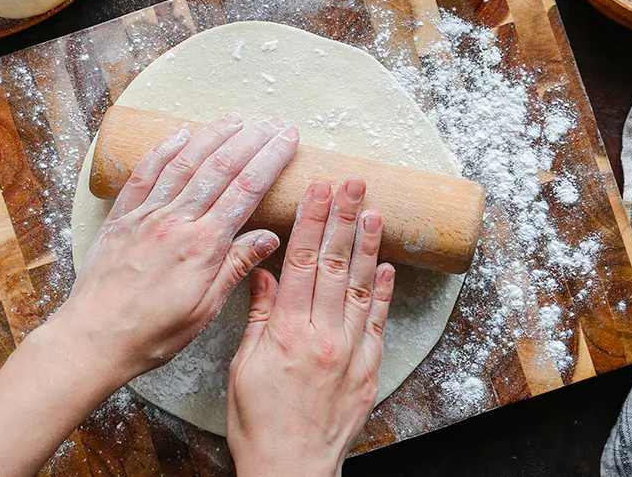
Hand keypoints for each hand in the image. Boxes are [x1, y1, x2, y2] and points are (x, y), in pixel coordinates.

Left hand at [51, 112, 299, 379]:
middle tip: (272, 122)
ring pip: (184, 163)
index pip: (246, 190)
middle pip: (220, 168)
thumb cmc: (151, 333)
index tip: (287, 139)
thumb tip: (269, 237)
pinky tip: (180, 134)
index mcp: (202, 246)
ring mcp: (146, 216)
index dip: (270, 159)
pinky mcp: (121, 218)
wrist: (93, 338)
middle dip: (250, 140)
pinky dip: (163, 150)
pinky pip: (145, 174)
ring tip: (235, 119)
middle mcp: (175, 221)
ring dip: (212, 136)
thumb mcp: (205, 310)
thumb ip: (235, 267)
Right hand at [227, 178, 394, 476]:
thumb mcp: (243, 368)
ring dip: (368, 246)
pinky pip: (379, 323)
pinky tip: (388, 267)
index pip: (302, 263)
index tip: (318, 190)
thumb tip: (264, 273)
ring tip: (374, 211)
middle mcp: (324, 336)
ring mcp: (351, 352)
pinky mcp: (368, 370)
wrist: (291, 470)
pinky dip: (384, 293)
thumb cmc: (258, 424)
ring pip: (362, 288)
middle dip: (344, 220)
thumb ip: (258, 317)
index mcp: (287, 332)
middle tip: (354, 184)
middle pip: (335, 266)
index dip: (312, 222)